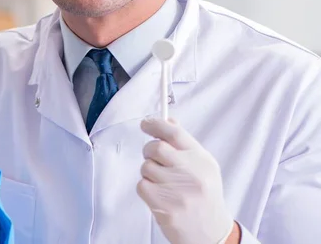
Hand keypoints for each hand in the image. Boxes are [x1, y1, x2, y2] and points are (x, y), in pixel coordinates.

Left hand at [137, 117, 234, 243]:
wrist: (211, 234)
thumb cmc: (204, 197)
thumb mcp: (203, 167)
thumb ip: (185, 144)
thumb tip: (167, 121)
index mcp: (201, 160)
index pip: (175, 133)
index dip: (156, 124)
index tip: (146, 123)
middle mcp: (191, 173)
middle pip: (156, 147)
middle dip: (149, 150)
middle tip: (153, 158)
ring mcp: (177, 190)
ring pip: (146, 166)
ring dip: (149, 172)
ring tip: (163, 183)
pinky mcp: (165, 206)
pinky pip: (142, 185)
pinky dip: (146, 188)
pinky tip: (159, 195)